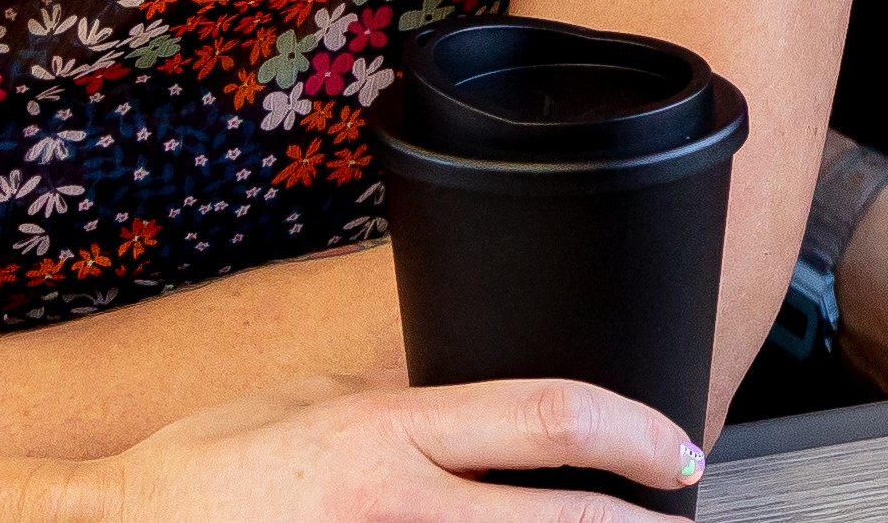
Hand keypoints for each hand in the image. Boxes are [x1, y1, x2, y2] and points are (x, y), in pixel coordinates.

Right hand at [93, 370, 700, 522]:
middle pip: (557, 519)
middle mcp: (393, 502)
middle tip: (679, 521)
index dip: (632, 432)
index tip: (678, 446)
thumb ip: (397, 396)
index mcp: (385, 429)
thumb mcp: (309, 399)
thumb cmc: (208, 470)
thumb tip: (477, 378)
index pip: (544, 418)